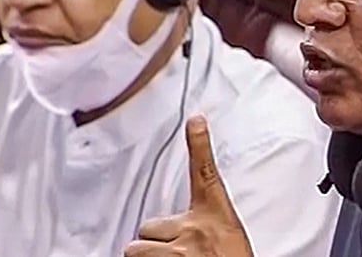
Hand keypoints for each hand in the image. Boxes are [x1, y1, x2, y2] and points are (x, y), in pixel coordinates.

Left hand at [124, 116, 253, 256]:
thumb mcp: (225, 234)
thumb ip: (199, 221)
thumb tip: (171, 211)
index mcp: (214, 217)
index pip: (206, 173)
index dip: (200, 143)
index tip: (196, 119)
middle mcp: (196, 231)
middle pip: (148, 228)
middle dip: (156, 245)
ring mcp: (181, 255)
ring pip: (136, 252)